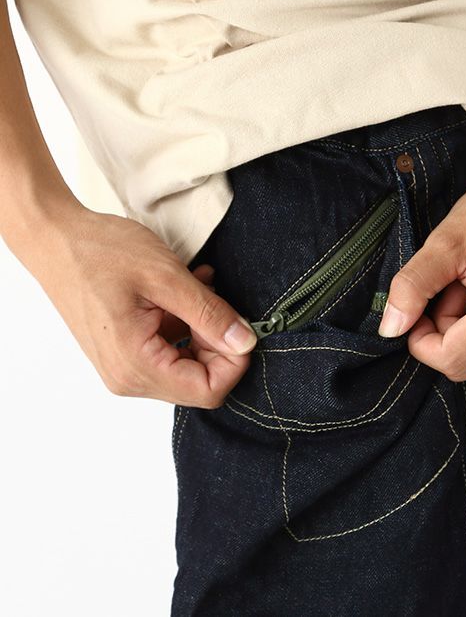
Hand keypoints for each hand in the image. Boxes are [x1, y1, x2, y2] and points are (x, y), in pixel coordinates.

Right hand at [32, 207, 257, 406]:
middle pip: (199, 381)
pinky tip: (186, 291)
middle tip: (217, 302)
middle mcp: (128, 378)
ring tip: (201, 289)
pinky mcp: (124, 353)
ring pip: (187, 365)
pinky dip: (186, 325)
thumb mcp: (167, 278)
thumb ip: (210, 314)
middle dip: (218, 343)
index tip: (239, 325)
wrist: (55, 239)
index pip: (208, 390)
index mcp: (137, 366)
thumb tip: (245, 342)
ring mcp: (124, 368)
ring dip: (203, 330)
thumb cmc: (101, 252)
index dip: (234, 361)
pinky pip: (169, 350)